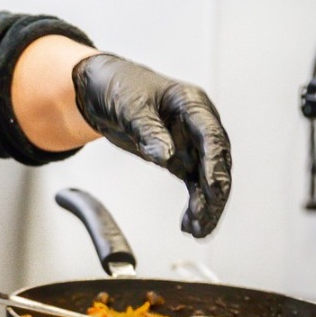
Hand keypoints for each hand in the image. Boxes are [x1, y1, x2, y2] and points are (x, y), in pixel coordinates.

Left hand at [72, 53, 230, 237]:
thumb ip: (148, 131)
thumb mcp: (130, 106)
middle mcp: (197, 125)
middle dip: (214, 193)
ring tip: (198, 230)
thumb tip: (166, 155)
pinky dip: (194, 204)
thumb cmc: (118, 86)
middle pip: (217, 162)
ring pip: (208, 178)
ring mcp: (190, 143)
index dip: (214, 164)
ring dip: (206, 205)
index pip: (211, 136)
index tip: (213, 188)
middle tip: (205, 218)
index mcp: (192, 104)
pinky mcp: (179, 158)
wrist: (98, 90)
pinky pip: (193, 184)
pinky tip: (190, 224)